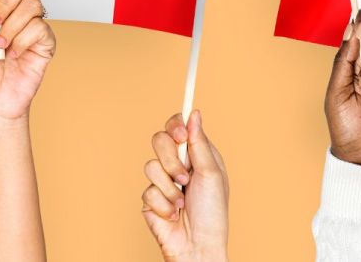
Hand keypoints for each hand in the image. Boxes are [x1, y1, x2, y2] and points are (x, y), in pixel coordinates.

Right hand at [141, 111, 228, 261]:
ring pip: (150, 166)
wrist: (198, 246)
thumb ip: (199, 143)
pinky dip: (164, 204)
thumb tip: (194, 113)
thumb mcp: (211, 174)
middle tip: (184, 176)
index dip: (175, 125)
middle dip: (171, 160)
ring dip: (170, 188)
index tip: (180, 135)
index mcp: (196, 155)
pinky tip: (174, 214)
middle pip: (159, 140)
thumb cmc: (212, 213)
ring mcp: (162, 181)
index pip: (178, 127)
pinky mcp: (150, 198)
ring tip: (182, 202)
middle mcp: (178, 164)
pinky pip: (148, 191)